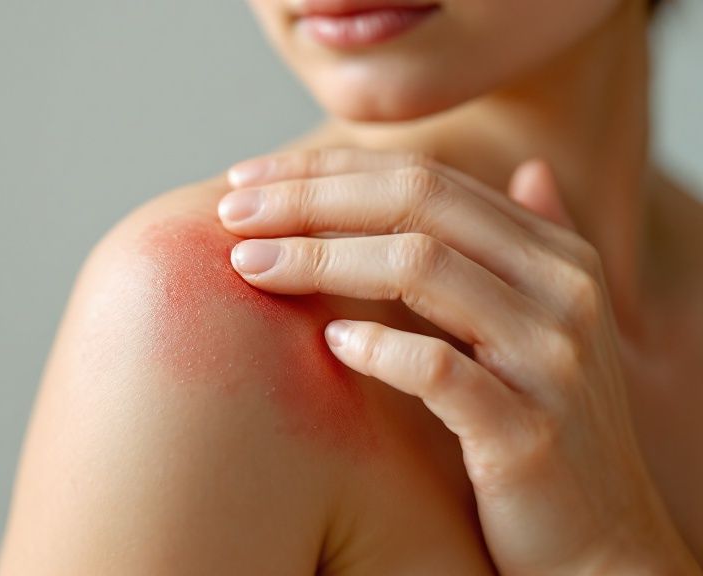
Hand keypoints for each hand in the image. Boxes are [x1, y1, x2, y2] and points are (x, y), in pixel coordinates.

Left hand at [217, 148, 699, 574]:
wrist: (600, 541)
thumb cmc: (540, 427)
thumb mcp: (540, 327)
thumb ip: (523, 252)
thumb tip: (527, 168)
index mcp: (552, 254)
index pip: (423, 177)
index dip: (326, 170)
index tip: (246, 178)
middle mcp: (560, 290)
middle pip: (416, 203)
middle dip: (310, 199)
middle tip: (229, 210)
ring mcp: (550, 359)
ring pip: (422, 268)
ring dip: (321, 260)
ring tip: (250, 266)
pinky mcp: (529, 432)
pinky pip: (439, 370)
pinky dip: (377, 348)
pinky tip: (327, 342)